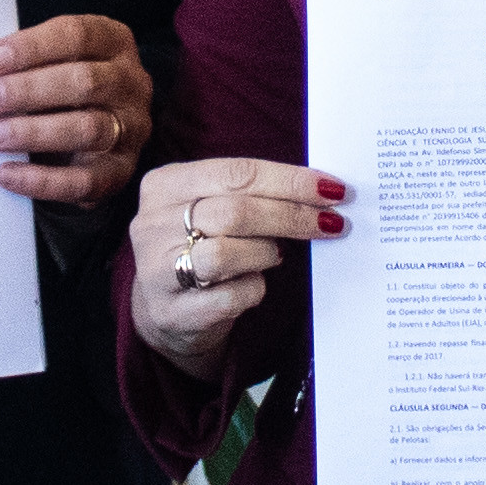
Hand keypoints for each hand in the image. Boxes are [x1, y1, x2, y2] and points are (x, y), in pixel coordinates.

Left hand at [0, 13, 154, 208]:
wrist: (94, 135)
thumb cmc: (61, 87)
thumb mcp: (52, 62)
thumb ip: (25, 62)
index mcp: (114, 43)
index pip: (78, 36)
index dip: (33, 47)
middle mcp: (131, 83)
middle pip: (85, 82)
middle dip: (29, 90)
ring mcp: (131, 129)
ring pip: (87, 129)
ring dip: (33, 132)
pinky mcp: (120, 171)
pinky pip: (83, 180)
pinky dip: (41, 180)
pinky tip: (6, 174)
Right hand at [128, 155, 341, 377]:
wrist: (165, 311)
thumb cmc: (200, 247)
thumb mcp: (210, 206)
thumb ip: (250, 193)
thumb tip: (320, 189)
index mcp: (166, 184)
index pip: (237, 173)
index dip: (290, 180)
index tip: (331, 189)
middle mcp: (153, 223)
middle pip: (236, 211)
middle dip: (292, 216)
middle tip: (332, 223)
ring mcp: (157, 270)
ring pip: (227, 253)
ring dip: (266, 253)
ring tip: (275, 255)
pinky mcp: (173, 311)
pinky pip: (230, 296)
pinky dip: (254, 289)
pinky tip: (253, 284)